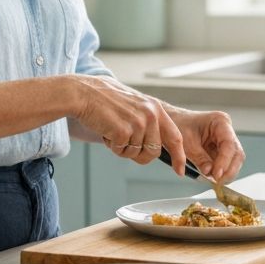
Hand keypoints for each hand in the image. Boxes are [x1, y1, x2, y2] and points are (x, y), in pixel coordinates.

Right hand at [69, 75, 186, 168]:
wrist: (83, 93)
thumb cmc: (104, 99)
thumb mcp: (134, 104)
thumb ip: (148, 120)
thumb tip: (155, 144)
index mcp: (155, 108)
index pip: (175, 136)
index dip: (179, 156)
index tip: (180, 170)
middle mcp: (151, 115)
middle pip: (154, 152)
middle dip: (139, 154)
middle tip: (123, 141)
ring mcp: (138, 123)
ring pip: (135, 154)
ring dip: (122, 148)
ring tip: (112, 128)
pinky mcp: (124, 131)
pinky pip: (121, 151)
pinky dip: (112, 146)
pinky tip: (106, 130)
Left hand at [164, 105, 244, 182]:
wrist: (171, 123)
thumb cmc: (178, 126)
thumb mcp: (186, 143)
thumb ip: (199, 158)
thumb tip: (210, 172)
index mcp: (220, 122)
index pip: (229, 144)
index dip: (225, 161)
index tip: (217, 175)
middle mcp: (226, 131)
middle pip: (236, 154)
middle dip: (229, 170)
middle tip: (218, 182)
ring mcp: (225, 141)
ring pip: (234, 161)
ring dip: (226, 173)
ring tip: (214, 181)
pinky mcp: (221, 150)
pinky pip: (226, 164)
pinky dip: (221, 172)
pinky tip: (212, 178)